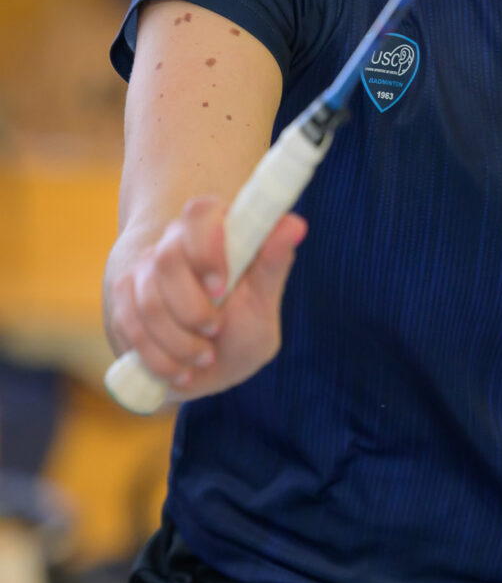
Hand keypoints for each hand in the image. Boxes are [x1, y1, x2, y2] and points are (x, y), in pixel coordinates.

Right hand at [110, 195, 306, 401]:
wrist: (206, 363)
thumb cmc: (243, 325)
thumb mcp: (264, 300)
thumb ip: (273, 263)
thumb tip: (296, 224)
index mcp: (215, 228)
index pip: (199, 213)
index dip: (206, 248)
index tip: (221, 287)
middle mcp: (175, 241)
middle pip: (166, 260)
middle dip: (192, 308)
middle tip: (216, 330)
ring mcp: (144, 269)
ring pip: (148, 301)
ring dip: (178, 341)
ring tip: (204, 356)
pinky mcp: (124, 299)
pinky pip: (130, 326)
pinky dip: (159, 357)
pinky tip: (180, 369)